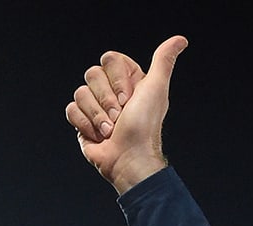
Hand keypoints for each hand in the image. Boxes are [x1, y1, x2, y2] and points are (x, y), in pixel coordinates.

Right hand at [66, 35, 188, 193]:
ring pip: (80, 92)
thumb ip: (163, 60)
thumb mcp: (157, 88)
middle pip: (92, 74)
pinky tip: (99, 135)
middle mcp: (111, 91)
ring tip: (111, 129)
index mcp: (128, 81)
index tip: (130, 97)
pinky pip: (71, 109)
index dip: (117, 78)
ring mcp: (95, 106)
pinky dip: (85, 124)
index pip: (109, 59)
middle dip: (106, 99)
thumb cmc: (145, 126)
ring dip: (98, 115)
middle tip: (120, 115)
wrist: (129, 158)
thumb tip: (180, 40)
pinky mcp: (82, 121)